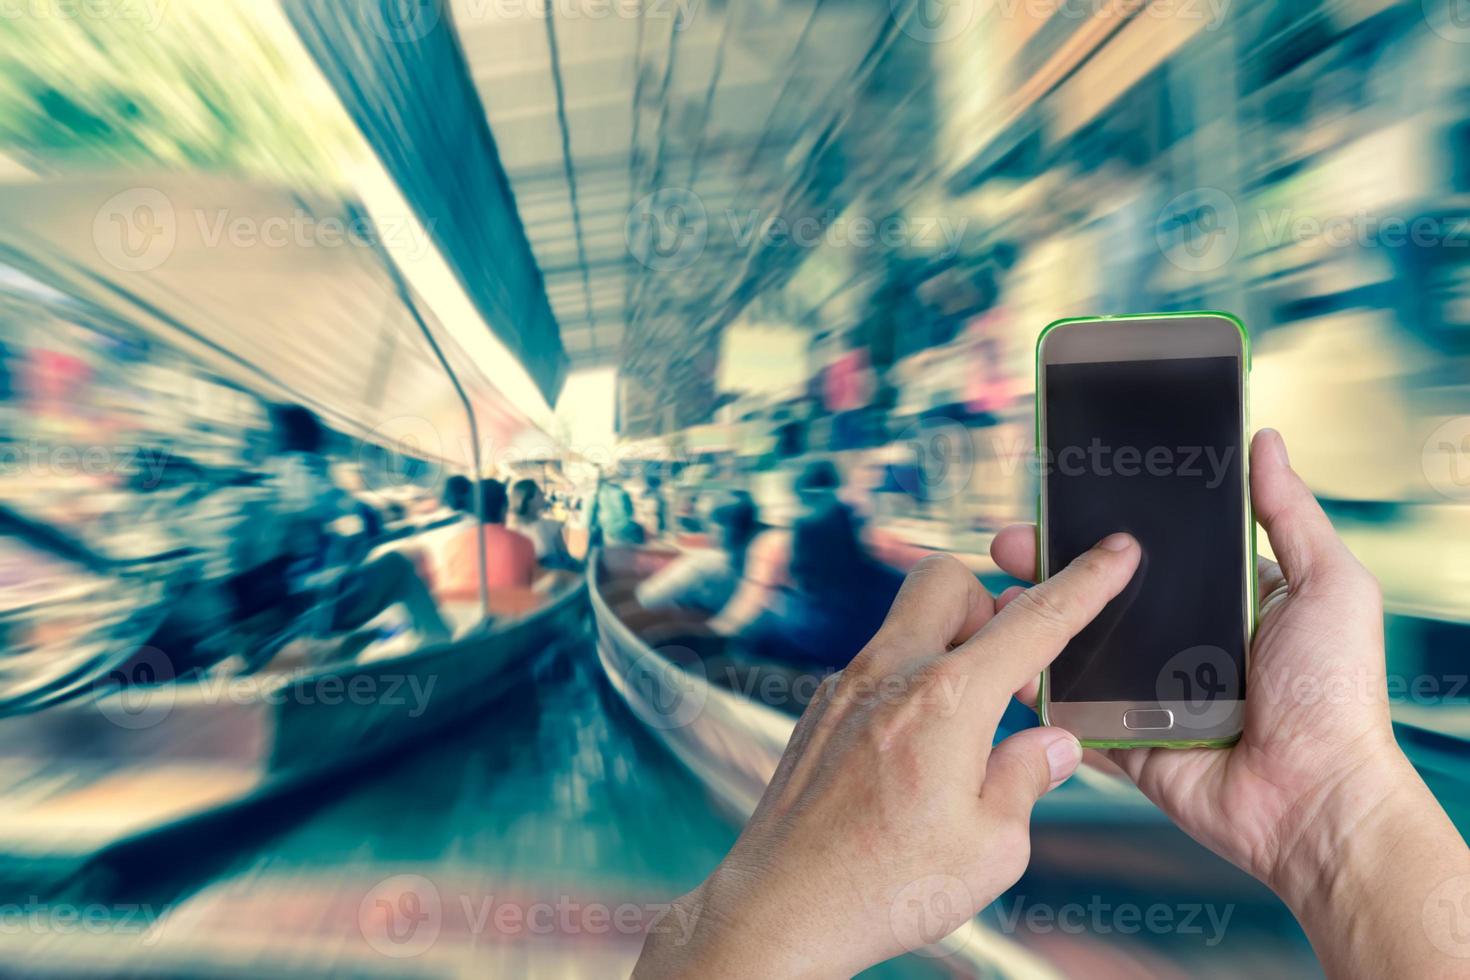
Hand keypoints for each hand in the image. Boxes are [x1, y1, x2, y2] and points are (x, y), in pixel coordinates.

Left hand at [634, 537, 1141, 977]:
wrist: (779, 910)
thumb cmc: (886, 886)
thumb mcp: (992, 848)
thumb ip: (1027, 778)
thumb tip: (1051, 743)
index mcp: (946, 700)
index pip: (1033, 621)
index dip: (1085, 583)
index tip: (1116, 551)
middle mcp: (889, 674)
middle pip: (948, 580)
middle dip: (992, 602)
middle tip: (1012, 672)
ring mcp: (845, 687)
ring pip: (908, 622)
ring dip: (951, 648)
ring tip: (971, 726)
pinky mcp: (820, 711)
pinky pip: (878, 665)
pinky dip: (913, 682)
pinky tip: (921, 749)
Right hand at [991, 429, 1469, 975]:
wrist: (1315, 800)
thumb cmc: (1335, 694)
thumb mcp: (1328, 586)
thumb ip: (1291, 516)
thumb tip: (1266, 442)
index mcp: (1220, 599)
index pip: (1148, 551)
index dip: (1102, 526)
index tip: (1060, 498)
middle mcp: (1178, 641)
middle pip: (1098, 594)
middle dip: (1047, 566)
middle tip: (1008, 544)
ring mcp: (1146, 691)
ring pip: (1075, 648)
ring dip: (1032, 623)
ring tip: (993, 599)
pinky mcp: (1124, 739)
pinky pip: (1070, 711)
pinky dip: (1036, 691)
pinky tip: (1002, 661)